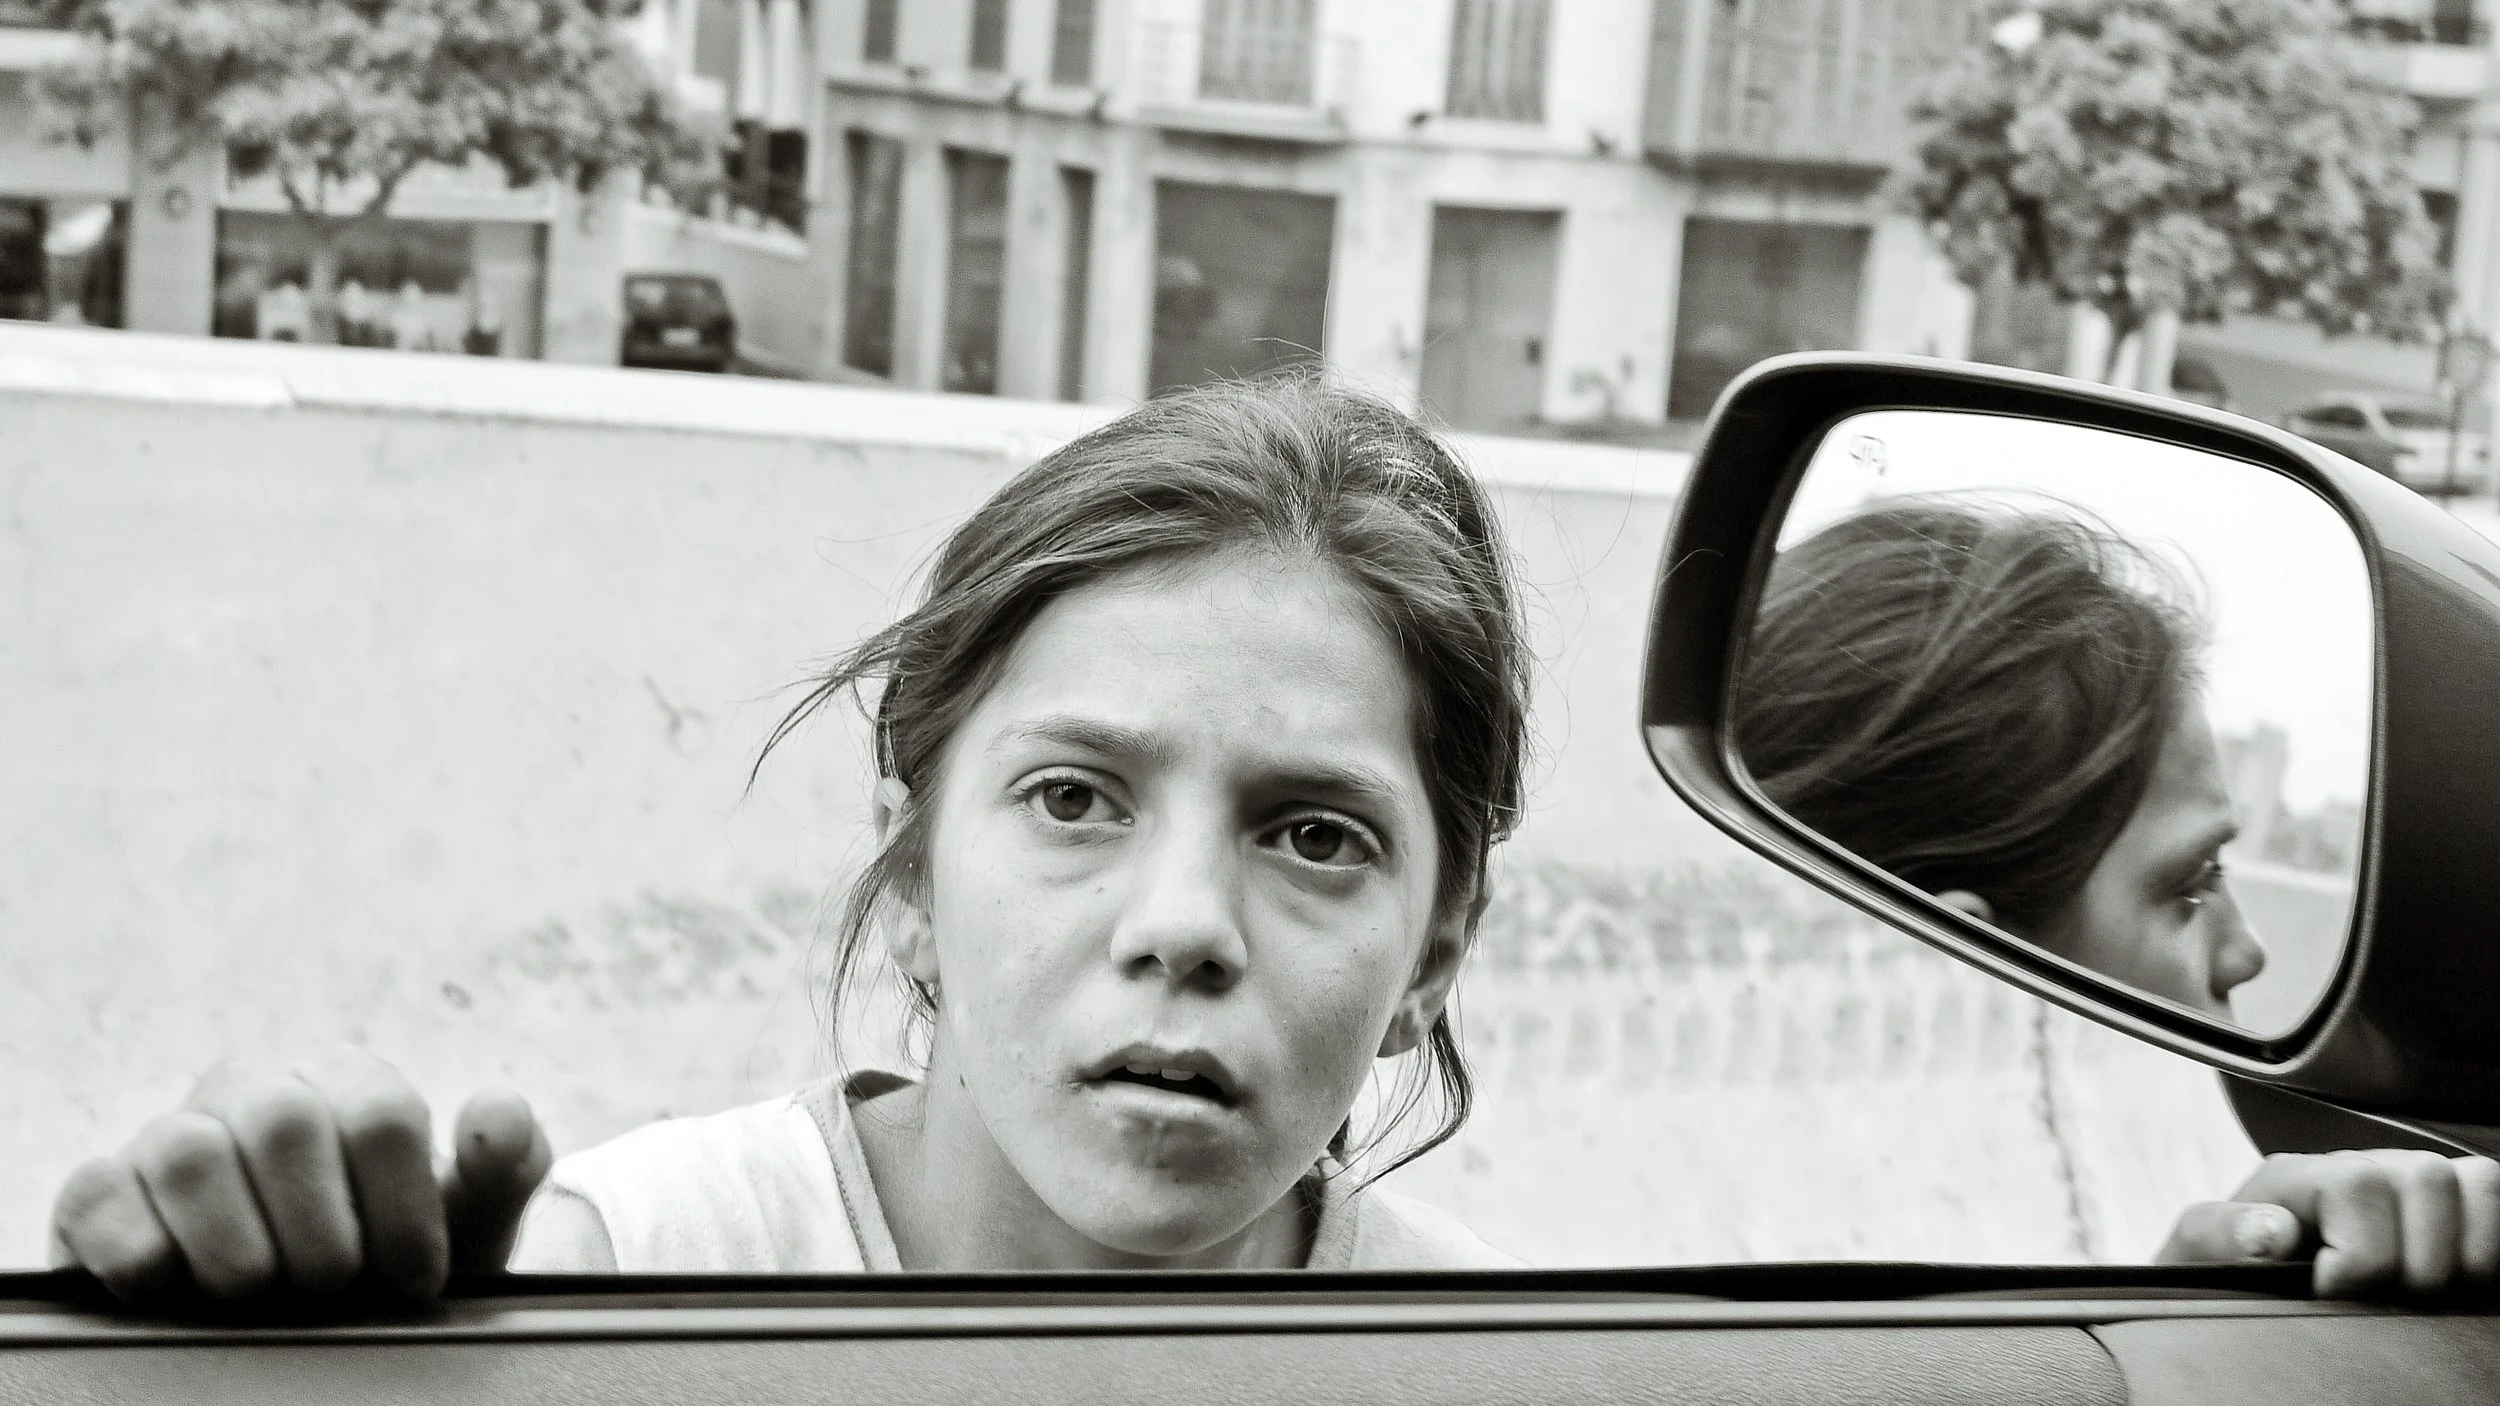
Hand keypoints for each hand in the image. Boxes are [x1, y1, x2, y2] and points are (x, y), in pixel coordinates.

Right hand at [47, 1051, 553, 1305]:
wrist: (308, 1308)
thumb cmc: (390, 1255)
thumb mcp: (465, 1222)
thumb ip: (504, 1166)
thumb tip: (498, 1112)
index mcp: (349, 1081)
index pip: (381, 1113)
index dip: (404, 1213)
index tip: (414, 1281)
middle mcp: (257, 1090)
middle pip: (286, 1123)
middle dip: (322, 1236)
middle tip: (335, 1291)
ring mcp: (173, 1134)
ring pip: (192, 1155)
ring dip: (239, 1252)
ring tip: (263, 1297)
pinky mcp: (102, 1191)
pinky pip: (105, 1201)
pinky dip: (150, 1262)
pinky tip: (186, 1295)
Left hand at [2157, 1150, 2499, 1297]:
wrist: (2245, 1278)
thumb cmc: (2227, 1265)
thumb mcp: (2200, 1250)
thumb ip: (2218, 1234)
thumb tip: (2273, 1231)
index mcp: (2305, 1174)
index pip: (2359, 1184)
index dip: (2360, 1256)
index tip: (2334, 1294)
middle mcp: (2368, 1168)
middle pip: (2429, 1176)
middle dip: (2419, 1258)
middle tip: (2392, 1298)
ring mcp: (2416, 1187)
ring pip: (2480, 1181)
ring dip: (2470, 1250)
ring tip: (2433, 1292)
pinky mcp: (2455, 1212)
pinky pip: (2498, 1201)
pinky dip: (2496, 1242)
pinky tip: (2469, 1282)